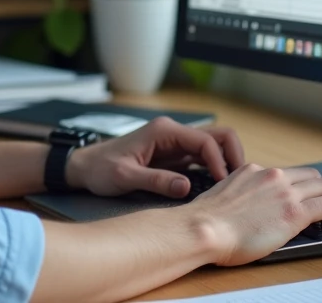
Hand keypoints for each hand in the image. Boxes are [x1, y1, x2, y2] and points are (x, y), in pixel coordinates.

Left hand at [65, 116, 244, 197]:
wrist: (85, 167)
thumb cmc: (101, 169)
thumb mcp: (126, 177)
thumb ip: (156, 181)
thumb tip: (187, 187)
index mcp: (164, 131)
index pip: (205, 140)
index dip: (218, 161)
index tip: (223, 184)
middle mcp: (173, 133)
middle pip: (217, 136)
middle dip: (232, 155)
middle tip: (237, 183)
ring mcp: (175, 143)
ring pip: (213, 146)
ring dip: (226, 162)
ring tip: (231, 188)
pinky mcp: (174, 156)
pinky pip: (202, 159)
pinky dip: (214, 170)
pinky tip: (217, 189)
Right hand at [190, 164, 321, 265]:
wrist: (204, 228)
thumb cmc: (207, 221)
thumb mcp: (225, 195)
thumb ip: (242, 194)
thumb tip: (250, 206)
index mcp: (253, 171)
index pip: (286, 173)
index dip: (300, 184)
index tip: (304, 193)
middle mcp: (272, 176)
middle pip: (310, 175)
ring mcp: (284, 192)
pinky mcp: (294, 212)